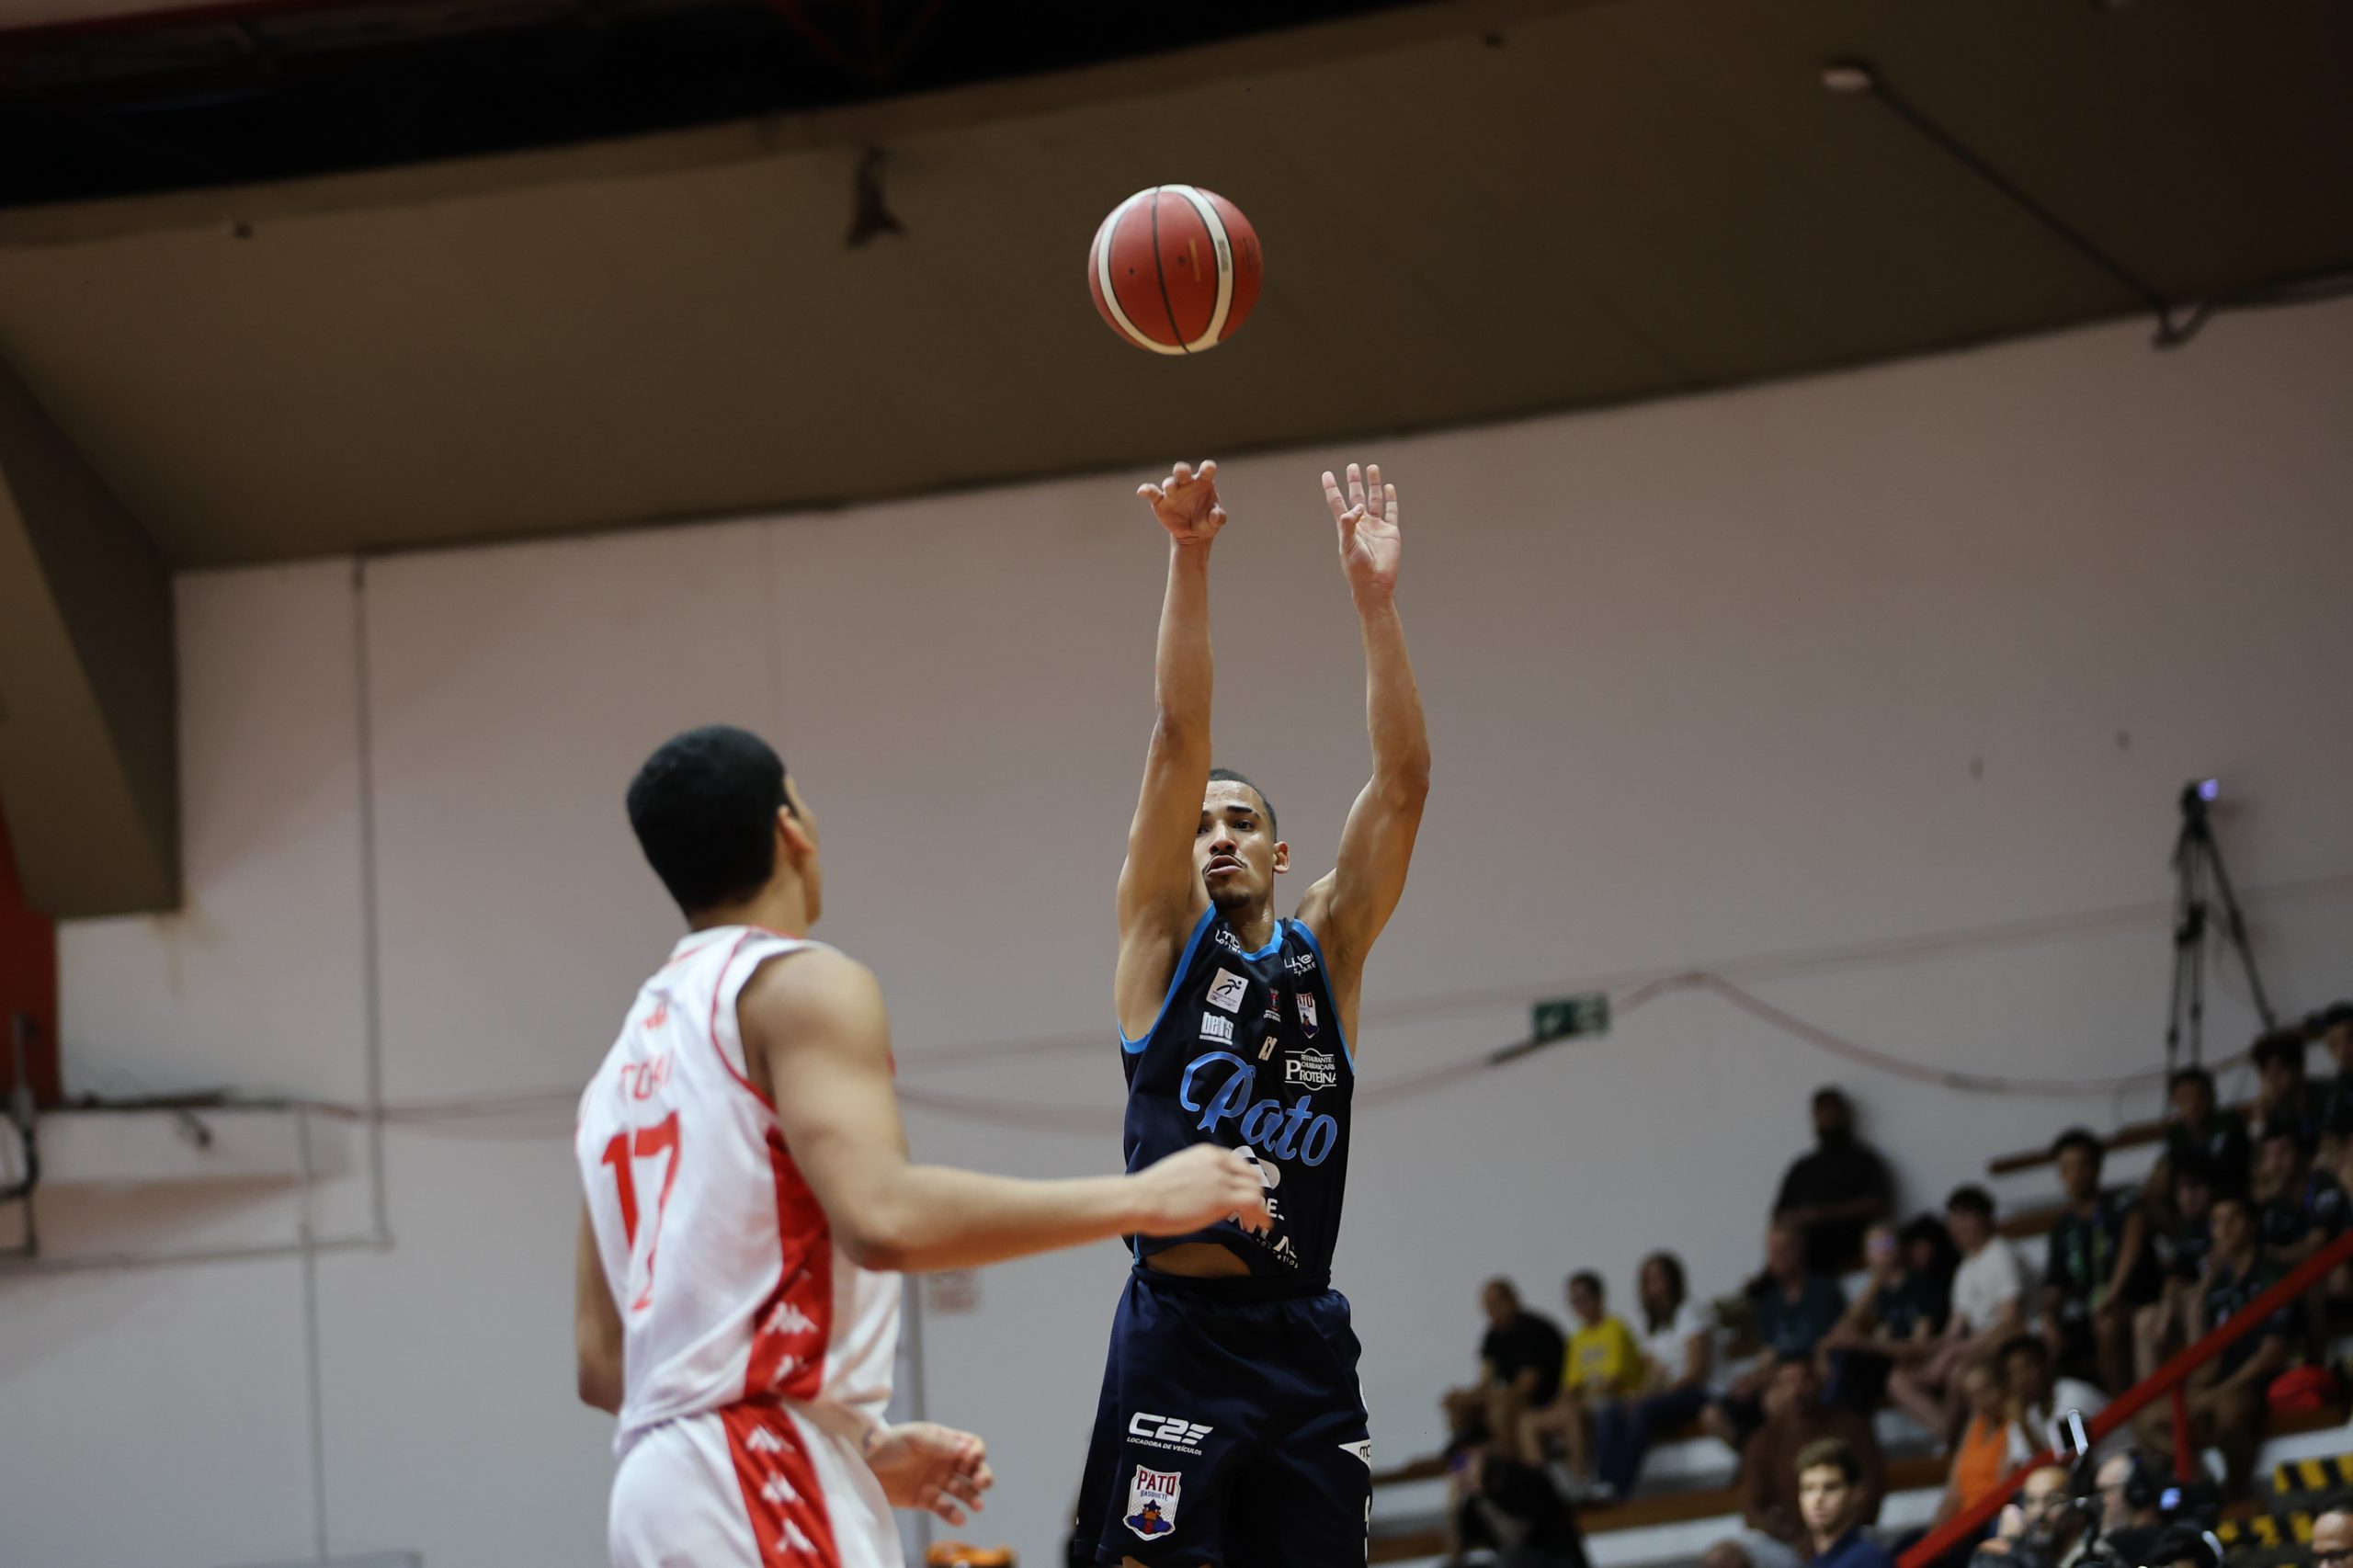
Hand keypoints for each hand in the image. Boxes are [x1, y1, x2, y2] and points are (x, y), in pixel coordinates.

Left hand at [862, 1421, 992, 1524]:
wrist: (861, 1465)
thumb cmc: (886, 1444)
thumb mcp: (914, 1438)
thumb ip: (940, 1444)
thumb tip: (968, 1450)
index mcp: (943, 1441)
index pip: (971, 1446)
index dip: (976, 1453)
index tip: (969, 1460)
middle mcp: (943, 1461)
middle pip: (973, 1469)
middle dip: (982, 1476)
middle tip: (982, 1484)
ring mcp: (935, 1481)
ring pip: (962, 1490)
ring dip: (972, 1497)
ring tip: (976, 1505)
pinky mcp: (924, 1500)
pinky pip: (944, 1508)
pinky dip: (953, 1514)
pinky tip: (959, 1518)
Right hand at [1128, 1144, 1271, 1234]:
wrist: (1143, 1199)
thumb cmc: (1152, 1190)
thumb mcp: (1180, 1170)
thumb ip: (1199, 1175)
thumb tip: (1207, 1191)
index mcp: (1207, 1152)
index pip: (1238, 1164)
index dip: (1245, 1180)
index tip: (1245, 1193)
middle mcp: (1218, 1161)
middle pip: (1250, 1176)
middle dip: (1254, 1193)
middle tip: (1251, 1211)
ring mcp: (1222, 1178)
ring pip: (1255, 1190)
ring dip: (1258, 1207)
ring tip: (1253, 1222)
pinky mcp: (1223, 1198)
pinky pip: (1253, 1203)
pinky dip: (1260, 1214)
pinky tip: (1259, 1225)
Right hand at [1139, 460, 1226, 546]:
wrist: (1192, 534)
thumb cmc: (1206, 522)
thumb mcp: (1215, 523)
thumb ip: (1218, 518)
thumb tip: (1215, 515)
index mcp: (1203, 482)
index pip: (1206, 471)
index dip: (1207, 467)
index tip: (1208, 468)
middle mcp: (1187, 483)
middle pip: (1183, 472)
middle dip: (1181, 470)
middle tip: (1181, 471)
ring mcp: (1173, 491)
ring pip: (1169, 482)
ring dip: (1169, 484)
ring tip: (1170, 489)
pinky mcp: (1160, 501)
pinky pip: (1152, 493)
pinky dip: (1146, 490)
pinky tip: (1142, 491)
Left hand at [1322, 461, 1400, 598]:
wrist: (1375, 583)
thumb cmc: (1357, 568)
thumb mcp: (1348, 545)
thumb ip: (1349, 525)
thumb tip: (1357, 507)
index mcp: (1346, 526)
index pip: (1337, 502)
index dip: (1332, 488)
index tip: (1327, 474)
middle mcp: (1361, 524)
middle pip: (1356, 497)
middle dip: (1354, 481)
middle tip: (1352, 466)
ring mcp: (1376, 526)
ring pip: (1374, 500)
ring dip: (1373, 484)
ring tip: (1372, 468)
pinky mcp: (1390, 532)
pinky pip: (1391, 511)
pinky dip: (1390, 499)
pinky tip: (1389, 487)